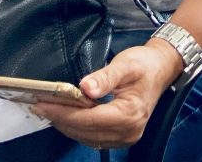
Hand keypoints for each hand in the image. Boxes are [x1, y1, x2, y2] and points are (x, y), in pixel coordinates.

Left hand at [31, 41, 181, 148]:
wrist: (162, 68)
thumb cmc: (145, 64)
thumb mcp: (125, 64)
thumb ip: (105, 77)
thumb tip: (85, 87)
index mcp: (130, 114)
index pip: (89, 119)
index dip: (64, 113)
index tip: (43, 104)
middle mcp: (128, 131)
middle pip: (85, 131)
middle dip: (61, 119)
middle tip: (39, 106)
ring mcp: (125, 137)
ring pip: (87, 137)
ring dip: (67, 125)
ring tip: (48, 110)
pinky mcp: (121, 136)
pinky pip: (93, 137)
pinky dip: (77, 128)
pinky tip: (66, 116)